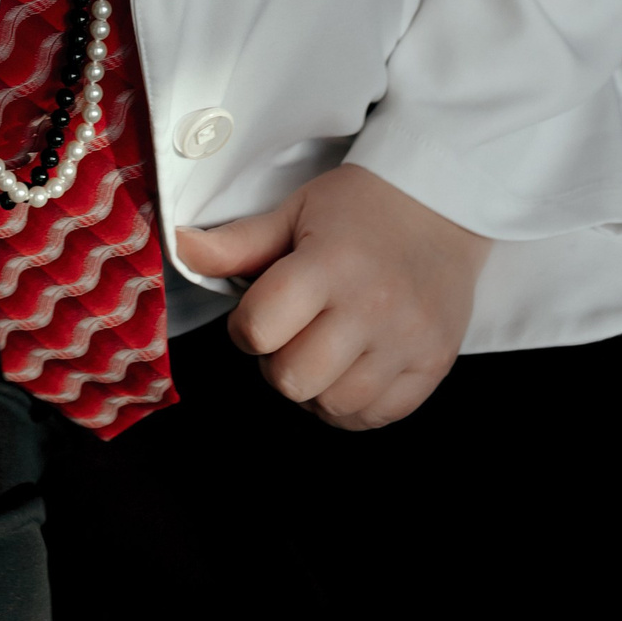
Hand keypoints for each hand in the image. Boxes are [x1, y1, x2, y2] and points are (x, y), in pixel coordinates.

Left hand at [175, 164, 489, 431]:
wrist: (442, 203)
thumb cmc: (360, 207)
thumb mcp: (294, 211)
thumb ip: (236, 243)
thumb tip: (179, 248)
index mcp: (330, 265)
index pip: (259, 328)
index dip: (245, 327)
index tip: (259, 311)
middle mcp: (372, 307)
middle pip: (292, 379)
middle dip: (277, 361)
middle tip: (292, 333)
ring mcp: (407, 341)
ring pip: (332, 405)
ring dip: (314, 386)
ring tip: (323, 348)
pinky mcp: (433, 365)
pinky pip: (375, 417)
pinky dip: (352, 404)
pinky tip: (351, 368)